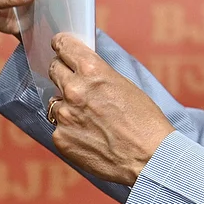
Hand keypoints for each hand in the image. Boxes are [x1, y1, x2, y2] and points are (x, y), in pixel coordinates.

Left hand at [46, 33, 175, 185]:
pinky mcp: (60, 138)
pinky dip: (71, 130)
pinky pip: (59, 127)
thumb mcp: (125, 86)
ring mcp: (64, 115)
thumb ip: (99, 76)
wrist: (150, 158)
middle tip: (75, 82)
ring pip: (56, 102)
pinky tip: (90, 136)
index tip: (59, 45)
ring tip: (91, 119)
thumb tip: (83, 72)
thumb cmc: (146, 122)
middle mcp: (74, 90)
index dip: (61, 44)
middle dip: (62, 73)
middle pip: (54, 70)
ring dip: (68, 105)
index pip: (64, 46)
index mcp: (92, 71)